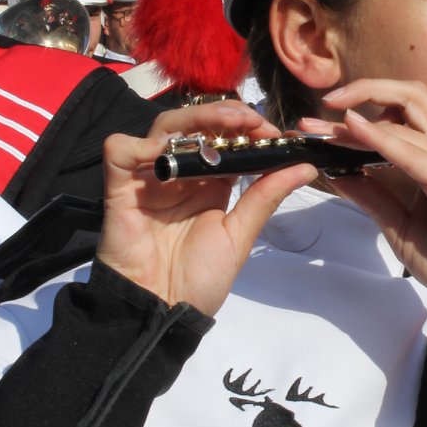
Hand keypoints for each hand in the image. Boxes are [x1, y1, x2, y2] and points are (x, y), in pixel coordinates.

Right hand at [96, 101, 315, 315]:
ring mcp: (148, 178)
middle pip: (195, 124)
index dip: (248, 128)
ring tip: (226, 124)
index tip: (277, 133)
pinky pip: (120, 150)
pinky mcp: (120, 187)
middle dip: (226, 115)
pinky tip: (169, 154)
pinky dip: (141, 144)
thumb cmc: (200, 279)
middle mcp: (180, 174)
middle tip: (254, 122)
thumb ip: (266, 197)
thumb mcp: (239, 235)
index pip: (225, 139)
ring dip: (195, 118)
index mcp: (209, 183)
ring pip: (163, 128)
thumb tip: (306, 166)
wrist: (163, 311)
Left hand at [319, 80, 426, 303]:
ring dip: (366, 112)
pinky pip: (414, 151)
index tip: (320, 122)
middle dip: (368, 89)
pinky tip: (354, 129)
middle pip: (414, 95)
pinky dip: (381, 137)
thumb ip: (373, 197)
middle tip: (327, 103)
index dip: (362, 110)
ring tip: (327, 124)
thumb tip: (337, 174)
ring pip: (413, 110)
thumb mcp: (400, 226)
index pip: (402, 116)